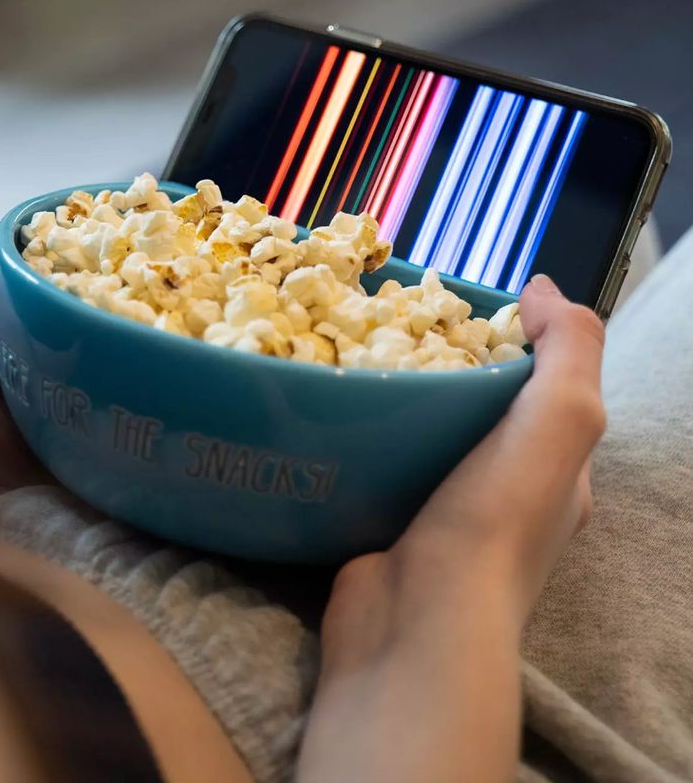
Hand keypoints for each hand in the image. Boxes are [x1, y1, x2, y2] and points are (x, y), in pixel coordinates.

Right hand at [299, 275, 606, 782]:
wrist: (415, 620)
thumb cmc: (495, 517)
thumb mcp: (562, 420)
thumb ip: (570, 348)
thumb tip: (544, 289)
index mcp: (560, 467)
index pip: (545, 386)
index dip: (516, 339)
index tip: (464, 303)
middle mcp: (507, 490)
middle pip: (481, 406)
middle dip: (449, 362)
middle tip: (400, 320)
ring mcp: (446, 509)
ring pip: (428, 432)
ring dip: (402, 395)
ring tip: (361, 348)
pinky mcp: (391, 520)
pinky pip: (384, 461)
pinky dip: (368, 432)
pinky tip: (338, 405)